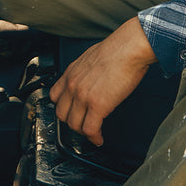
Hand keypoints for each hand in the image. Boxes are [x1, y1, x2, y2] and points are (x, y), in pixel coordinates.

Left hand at [50, 18, 157, 146]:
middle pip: (62, 114)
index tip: (72, 113)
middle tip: (83, 124)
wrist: (130, 48)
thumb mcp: (92, 57)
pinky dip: (94, 138)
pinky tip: (99, 138)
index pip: (55, 97)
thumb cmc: (119, 48)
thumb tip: (92, 79)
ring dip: (83, 132)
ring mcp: (83, 96)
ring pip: (74, 125)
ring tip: (93, 133)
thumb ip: (86, 71)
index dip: (64, 108)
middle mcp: (72, 85)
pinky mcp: (97, 105)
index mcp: (71, 73)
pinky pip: (90, 129)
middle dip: (72, 123)